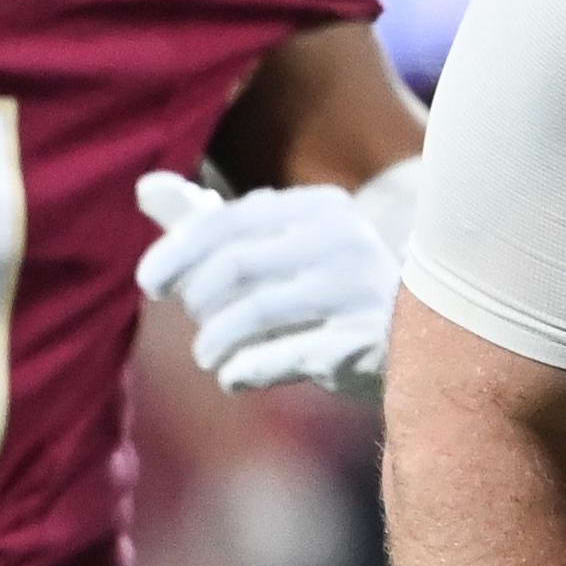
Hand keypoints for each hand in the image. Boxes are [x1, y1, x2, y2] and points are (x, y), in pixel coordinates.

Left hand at [137, 173, 398, 397]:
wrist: (421, 342)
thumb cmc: (328, 290)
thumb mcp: (275, 248)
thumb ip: (211, 221)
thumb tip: (145, 187)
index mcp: (321, 207)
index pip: (229, 220)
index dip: (178, 251)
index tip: (149, 284)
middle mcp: (344, 240)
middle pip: (236, 265)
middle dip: (199, 300)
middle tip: (197, 324)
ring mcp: (358, 292)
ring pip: (253, 313)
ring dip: (213, 341)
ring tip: (207, 356)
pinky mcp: (363, 345)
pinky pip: (281, 357)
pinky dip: (243, 371)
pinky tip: (232, 379)